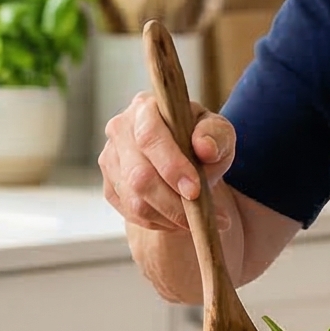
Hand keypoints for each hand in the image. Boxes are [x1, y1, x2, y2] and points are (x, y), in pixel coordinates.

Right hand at [99, 92, 236, 233]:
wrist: (186, 155)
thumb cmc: (202, 139)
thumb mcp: (219, 132)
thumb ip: (216, 135)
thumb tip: (204, 147)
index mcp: (146, 108)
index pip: (150, 137)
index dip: (171, 166)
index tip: (194, 190)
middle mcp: (120, 129)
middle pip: (138, 175)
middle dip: (172, 202)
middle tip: (200, 216)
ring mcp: (110, 158)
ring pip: (134, 200)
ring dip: (168, 216)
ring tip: (195, 220)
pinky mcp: (110, 185)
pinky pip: (130, 213)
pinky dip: (157, 222)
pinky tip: (177, 219)